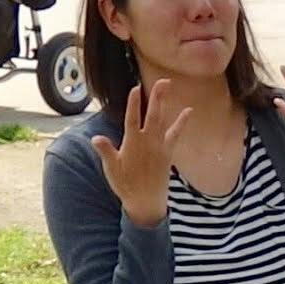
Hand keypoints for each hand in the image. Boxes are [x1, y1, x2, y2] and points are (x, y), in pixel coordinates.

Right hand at [96, 77, 191, 224]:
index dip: (133, 104)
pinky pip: (176, 133)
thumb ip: (106, 151)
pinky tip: (189, 110)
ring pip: (163, 120)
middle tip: (163, 81)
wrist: (146, 202)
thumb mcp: (112, 168)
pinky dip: (181, 122)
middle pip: (153, 115)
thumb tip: (96, 139)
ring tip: (168, 85)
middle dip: (156, 97)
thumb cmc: (126, 185)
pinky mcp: (168, 152)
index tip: (135, 88)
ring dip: (165, 102)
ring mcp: (160, 147)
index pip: (132, 120)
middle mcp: (148, 143)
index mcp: (132, 144)